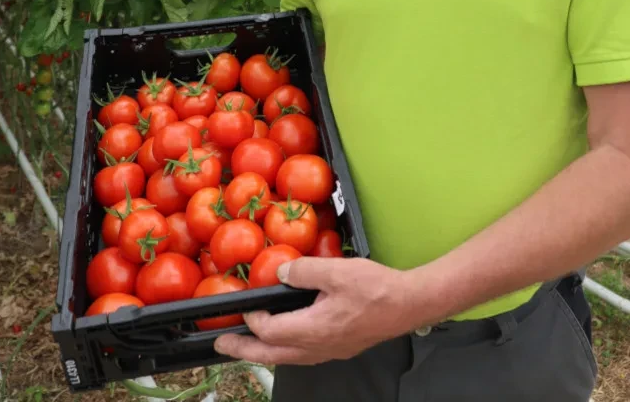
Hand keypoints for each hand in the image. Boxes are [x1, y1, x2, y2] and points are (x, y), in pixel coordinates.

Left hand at [213, 257, 412, 365]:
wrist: (408, 304)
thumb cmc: (377, 289)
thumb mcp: (337, 271)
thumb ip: (304, 270)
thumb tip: (281, 271)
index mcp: (314, 329)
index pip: (272, 331)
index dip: (254, 320)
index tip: (244, 307)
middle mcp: (318, 347)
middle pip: (273, 354)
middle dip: (244, 350)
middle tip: (222, 345)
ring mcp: (330, 351)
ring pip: (288, 359)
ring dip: (264, 352)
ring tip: (248, 346)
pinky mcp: (339, 347)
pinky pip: (303, 355)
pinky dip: (285, 350)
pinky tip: (286, 341)